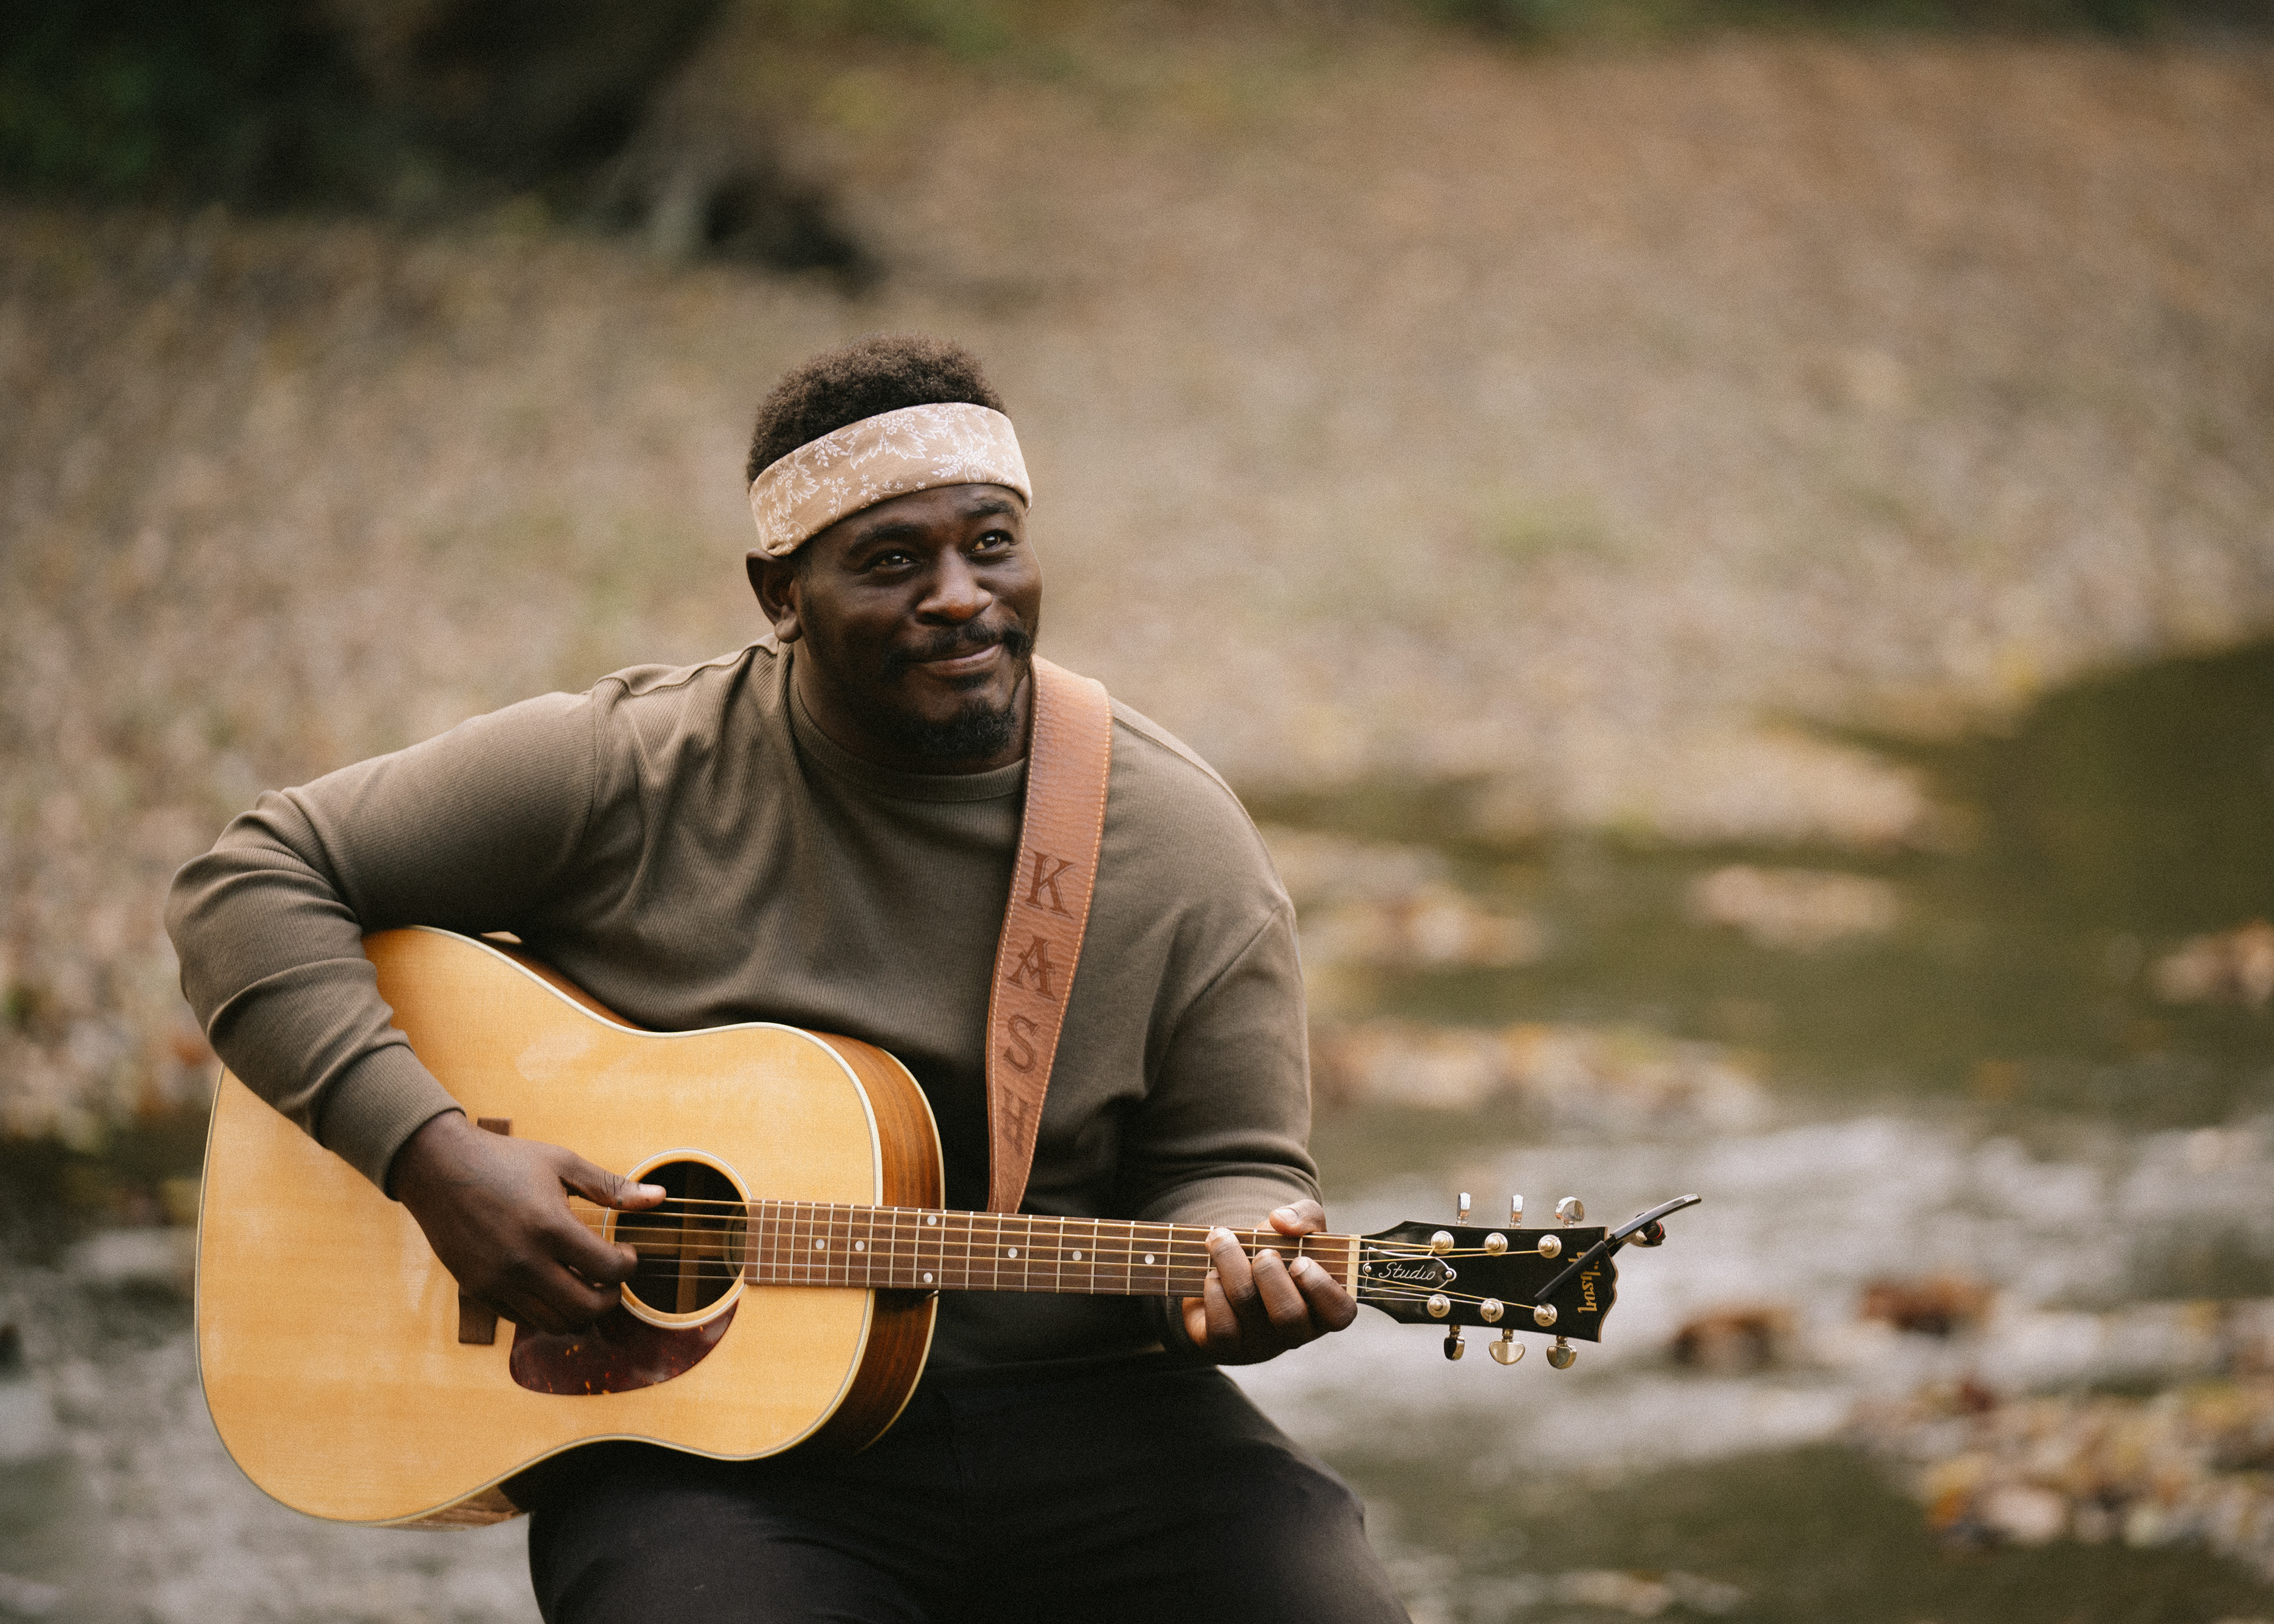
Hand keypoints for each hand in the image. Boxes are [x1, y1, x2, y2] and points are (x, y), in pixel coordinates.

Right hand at [390, 1110, 665, 1333]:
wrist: (437, 1168)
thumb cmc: (505, 1160)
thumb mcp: (563, 1163)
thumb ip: (612, 1187)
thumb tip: (660, 1197)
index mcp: (550, 1226)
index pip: (608, 1270)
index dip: (628, 1266)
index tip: (626, 1253)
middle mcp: (523, 1261)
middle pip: (585, 1308)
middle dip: (610, 1298)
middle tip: (611, 1279)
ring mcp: (498, 1281)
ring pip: (555, 1323)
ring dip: (580, 1310)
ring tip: (586, 1284)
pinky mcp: (479, 1291)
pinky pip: (524, 1319)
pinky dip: (548, 1311)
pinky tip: (554, 1284)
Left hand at [1179, 1199, 1358, 1363]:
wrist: (1229, 1272)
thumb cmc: (1274, 1253)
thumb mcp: (1298, 1229)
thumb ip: (1305, 1215)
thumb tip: (1282, 1221)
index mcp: (1322, 1306)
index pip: (1340, 1313)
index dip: (1322, 1288)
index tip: (1300, 1260)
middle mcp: (1295, 1331)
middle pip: (1290, 1316)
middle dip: (1271, 1276)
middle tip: (1263, 1253)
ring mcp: (1260, 1344)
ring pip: (1248, 1309)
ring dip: (1231, 1264)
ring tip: (1221, 1240)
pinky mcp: (1226, 1347)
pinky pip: (1222, 1325)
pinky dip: (1214, 1291)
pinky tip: (1213, 1274)